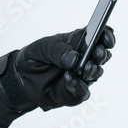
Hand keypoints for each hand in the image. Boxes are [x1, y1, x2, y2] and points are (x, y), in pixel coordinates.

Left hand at [0, 27, 114, 111]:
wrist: (21, 79)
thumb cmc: (34, 58)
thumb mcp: (41, 47)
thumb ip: (57, 49)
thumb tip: (74, 58)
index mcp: (79, 42)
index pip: (99, 36)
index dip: (106, 35)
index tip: (106, 35)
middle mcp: (85, 59)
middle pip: (102, 55)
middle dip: (101, 54)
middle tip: (96, 53)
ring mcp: (83, 76)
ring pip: (96, 74)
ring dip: (91, 71)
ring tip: (82, 69)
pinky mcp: (76, 92)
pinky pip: (82, 92)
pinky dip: (77, 86)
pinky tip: (68, 80)